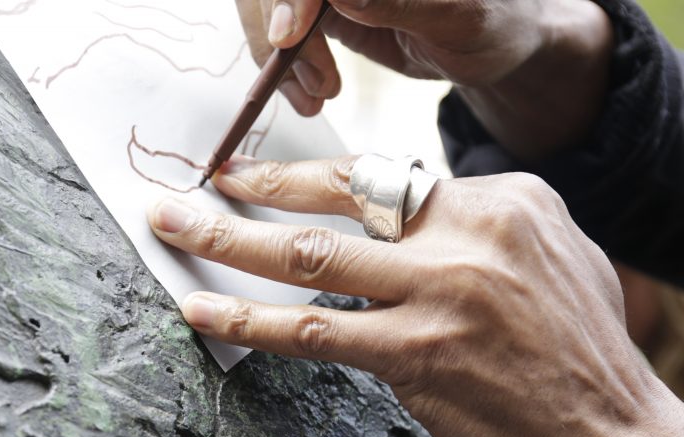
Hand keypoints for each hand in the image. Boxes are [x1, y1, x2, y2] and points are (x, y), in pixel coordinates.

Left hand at [147, 156, 683, 436]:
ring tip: (174, 226)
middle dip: (259, 184)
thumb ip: (478, 230)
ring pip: (307, 255)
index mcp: (502, 201)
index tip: (273, 178)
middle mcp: (470, 232)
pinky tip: (203, 311)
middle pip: (340, 193)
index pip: (386, 174)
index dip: (316, 177)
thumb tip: (403, 220)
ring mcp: (439, 292)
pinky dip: (248, 320)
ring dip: (227, 239)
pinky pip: (311, 329)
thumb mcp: (551, 260)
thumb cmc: (581, 361)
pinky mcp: (415, 354)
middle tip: (208, 180)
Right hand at [236, 0, 613, 158]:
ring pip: (270, 8)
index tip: (293, 35)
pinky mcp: (323, 10)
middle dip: (279, 31)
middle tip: (310, 82)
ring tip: (315, 97)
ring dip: (278, 58)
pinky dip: (284, 69)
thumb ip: (401, 2)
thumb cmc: (496, 23)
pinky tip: (309, 94)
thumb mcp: (459, 18)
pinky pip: (281, 33)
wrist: (497, 44)